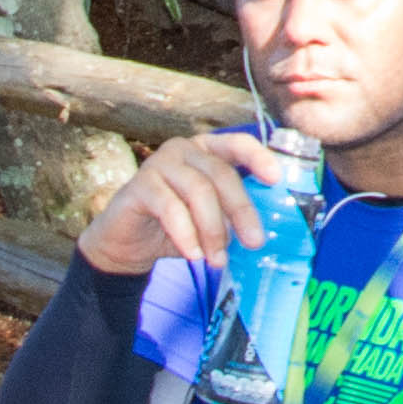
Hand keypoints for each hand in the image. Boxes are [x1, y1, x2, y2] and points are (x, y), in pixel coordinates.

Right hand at [80, 125, 312, 279]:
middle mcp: (184, 149)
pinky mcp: (139, 185)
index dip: (259, 158)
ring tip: (217, 260)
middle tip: (255, 243)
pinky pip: (170, 208)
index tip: (276, 179)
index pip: (237, 144)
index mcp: (206, 150)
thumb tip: (259, 230)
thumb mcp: (209, 220)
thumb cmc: (174, 228)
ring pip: (198, 191)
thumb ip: (231, 215)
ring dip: (212, 229)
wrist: (126, 245)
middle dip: (241, 211)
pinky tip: (193, 255)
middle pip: (221, 174)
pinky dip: (186, 234)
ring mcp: (159, 163)